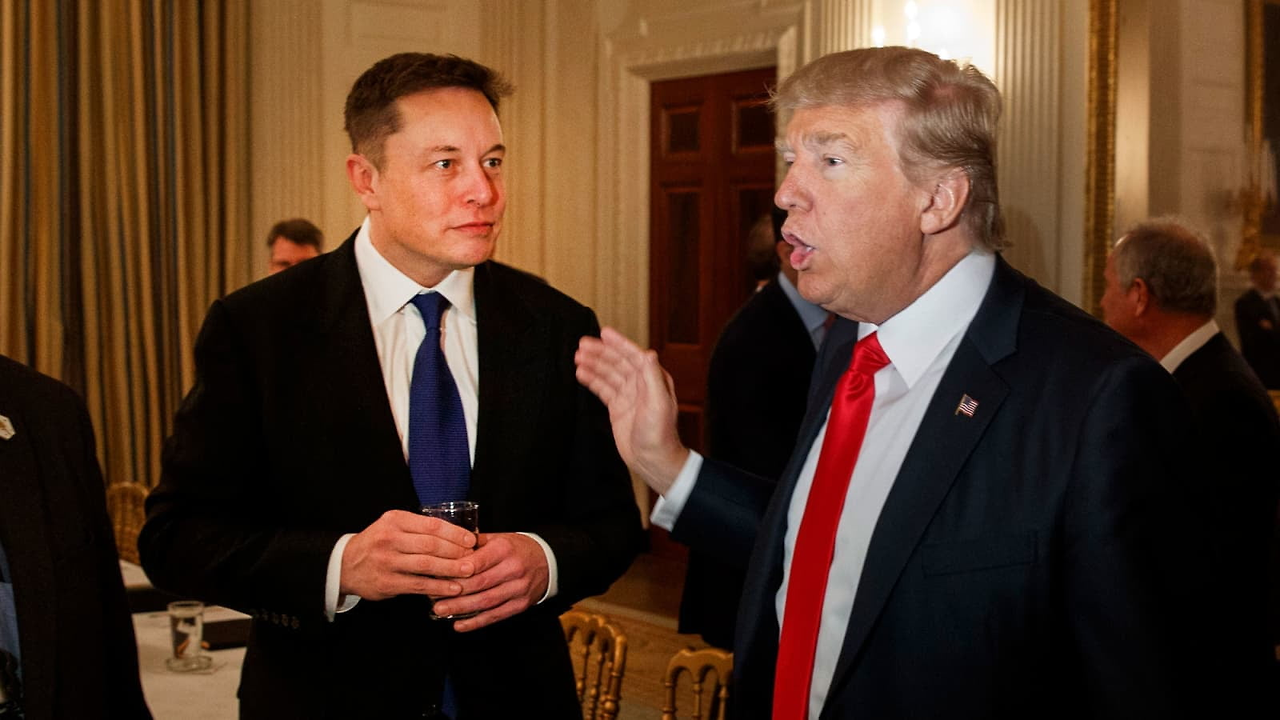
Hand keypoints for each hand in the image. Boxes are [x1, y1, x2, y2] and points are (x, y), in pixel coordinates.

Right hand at [339, 510, 476, 600]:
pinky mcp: (387, 582)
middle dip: (456, 551)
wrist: (345, 564)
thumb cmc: (378, 543)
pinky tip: (453, 589)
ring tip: (469, 572)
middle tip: (474, 558)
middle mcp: (390, 538)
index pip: (432, 525)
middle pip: (431, 544)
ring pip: (426, 564)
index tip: (471, 540)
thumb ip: (419, 529)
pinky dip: (438, 586)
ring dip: (451, 569)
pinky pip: (418, 584)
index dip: (455, 533)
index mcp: (395, 520)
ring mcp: (387, 561)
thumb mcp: (393, 526)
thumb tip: (458, 536)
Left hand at [434, 533, 548, 631]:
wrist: (548, 561)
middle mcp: (513, 569)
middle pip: (479, 584)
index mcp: (504, 549)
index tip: (437, 576)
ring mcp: (518, 589)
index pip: (477, 562)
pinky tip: (459, 625)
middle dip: (454, 592)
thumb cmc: (517, 549)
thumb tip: (447, 547)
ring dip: (461, 608)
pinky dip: (476, 622)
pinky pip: (495, 615)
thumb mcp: (499, 538)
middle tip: (433, 598)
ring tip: (440, 611)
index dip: (457, 571)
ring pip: (486, 602)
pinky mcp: (520, 605)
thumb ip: (474, 543)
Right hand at [575, 327, 688, 493]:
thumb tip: (648, 353)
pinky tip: (581, 373)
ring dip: (593, 364)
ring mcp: (628, 395)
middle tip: (582, 344)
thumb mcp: (658, 402)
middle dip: (600, 352)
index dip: (619, 343)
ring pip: (608, 374)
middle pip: (617, 362)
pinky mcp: (618, 407)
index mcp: (652, 379)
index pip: (633, 356)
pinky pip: (603, 389)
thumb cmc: (660, 433)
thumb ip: (652, 376)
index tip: (604, 333)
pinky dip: (592, 380)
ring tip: (577, 357)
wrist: (652, 459)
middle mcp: (640, 384)